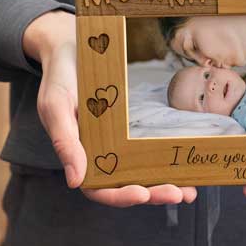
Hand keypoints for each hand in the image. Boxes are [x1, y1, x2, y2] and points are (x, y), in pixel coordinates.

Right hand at [23, 10, 196, 206]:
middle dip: (153, 194)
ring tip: (190, 191)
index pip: (98, 188)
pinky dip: (167, 162)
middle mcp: (99, 155)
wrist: (73, 49)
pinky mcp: (130, 131)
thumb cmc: (59, 78)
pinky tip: (187, 167)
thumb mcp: (56, 106)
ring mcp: (116, 144)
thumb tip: (75, 182)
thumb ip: (64, 142)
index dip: (119, 196)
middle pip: (126, 186)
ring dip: (164, 185)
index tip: (142, 194)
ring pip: (141, 174)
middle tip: (179, 193)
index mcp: (78, 156)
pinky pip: (149, 151)